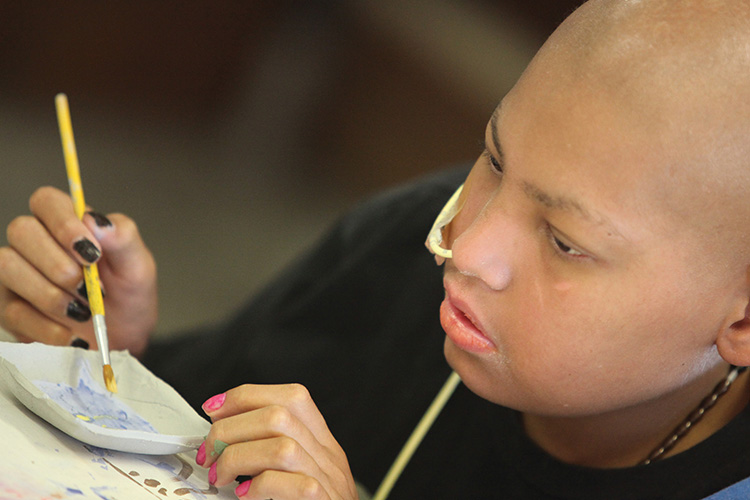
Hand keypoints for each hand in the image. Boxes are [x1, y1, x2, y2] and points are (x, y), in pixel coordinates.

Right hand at [0, 186, 156, 355]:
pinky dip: (45, 326)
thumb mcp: (139, 268)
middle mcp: (36, 243)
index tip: (92, 253)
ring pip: (6, 266)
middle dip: (58, 264)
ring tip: (81, 312)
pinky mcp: (8, 307)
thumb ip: (124, 239)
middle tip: (87, 287)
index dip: (64, 223)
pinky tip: (70, 335)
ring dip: (49, 295)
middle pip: (22, 230)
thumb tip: (97, 221)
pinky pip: (10, 310)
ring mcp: (16, 274)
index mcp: (69, 224)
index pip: (47, 200)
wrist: (122, 339)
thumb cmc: (128, 296)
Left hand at [197, 384, 358, 499]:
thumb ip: (274, 452)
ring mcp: (328, 481)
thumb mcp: (300, 473)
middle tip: (211, 451)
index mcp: (321, 443)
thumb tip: (225, 437)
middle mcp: (327, 457)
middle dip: (231, 428)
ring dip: (239, 457)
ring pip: (282, 447)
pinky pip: (294, 486)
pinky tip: (245, 495)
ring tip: (222, 475)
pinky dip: (261, 487)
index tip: (215, 410)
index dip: (247, 397)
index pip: (290, 397)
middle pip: (278, 416)